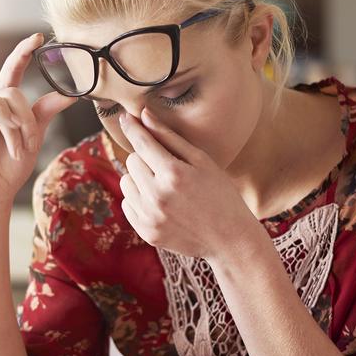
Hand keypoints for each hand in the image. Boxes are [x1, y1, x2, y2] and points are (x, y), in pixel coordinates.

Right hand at [0, 34, 77, 213]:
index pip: (12, 71)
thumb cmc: (8, 170)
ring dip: (17, 125)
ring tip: (19, 147)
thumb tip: (69, 94)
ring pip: (1, 100)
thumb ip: (44, 114)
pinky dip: (4, 126)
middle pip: (12, 91)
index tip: (37, 37)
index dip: (22, 53)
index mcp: (2, 105)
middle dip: (28, 116)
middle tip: (32, 140)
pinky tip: (9, 145)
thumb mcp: (33, 138)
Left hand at [117, 108, 259, 258]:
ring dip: (139, 179)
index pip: (142, 143)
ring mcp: (149, 216)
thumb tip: (144, 115)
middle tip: (167, 167)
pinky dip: (139, 199)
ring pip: (126, 182)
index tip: (125, 117)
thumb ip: (170, 138)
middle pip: (131, 161)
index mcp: (174, 174)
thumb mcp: (202, 161)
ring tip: (164, 186)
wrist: (230, 239)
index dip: (132, 128)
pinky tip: (161, 203)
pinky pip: (127, 204)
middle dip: (145, 158)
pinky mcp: (145, 231)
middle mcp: (157, 196)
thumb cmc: (220, 194)